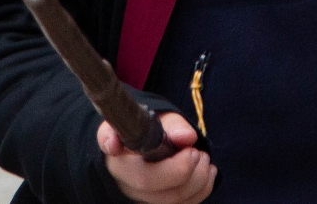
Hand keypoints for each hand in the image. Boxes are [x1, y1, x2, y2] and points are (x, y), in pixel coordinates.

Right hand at [98, 111, 215, 203]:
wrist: (154, 148)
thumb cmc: (155, 130)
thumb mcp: (162, 119)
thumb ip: (172, 125)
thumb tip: (186, 137)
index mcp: (116, 143)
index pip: (109, 142)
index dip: (111, 142)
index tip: (115, 142)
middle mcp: (121, 174)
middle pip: (146, 182)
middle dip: (180, 169)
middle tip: (196, 152)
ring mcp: (138, 195)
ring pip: (168, 199)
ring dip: (197, 179)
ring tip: (203, 158)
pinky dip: (201, 190)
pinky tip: (207, 171)